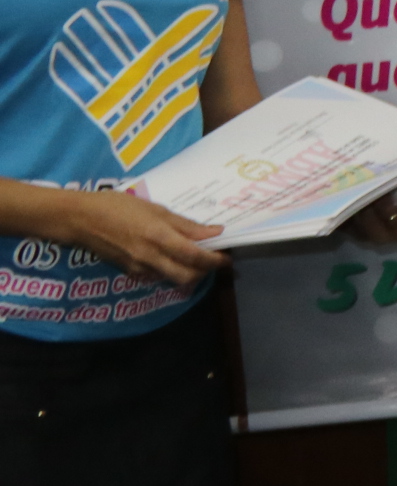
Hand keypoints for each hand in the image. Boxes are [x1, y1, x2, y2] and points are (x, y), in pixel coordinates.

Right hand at [57, 187, 227, 288]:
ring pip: (173, 279)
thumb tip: (214, 232)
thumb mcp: (155, 209)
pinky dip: (171, 271)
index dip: (216, 260)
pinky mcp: (130, 272)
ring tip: (195, 258)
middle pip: (188, 276)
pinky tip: (172, 258)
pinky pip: (157, 276)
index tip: (227, 256)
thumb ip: (185, 224)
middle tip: (213, 259)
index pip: (196, 257)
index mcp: (159, 237)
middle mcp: (151, 257)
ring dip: (189, 273)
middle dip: (205, 272)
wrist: (80, 220)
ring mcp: (139, 268)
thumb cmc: (118, 206)